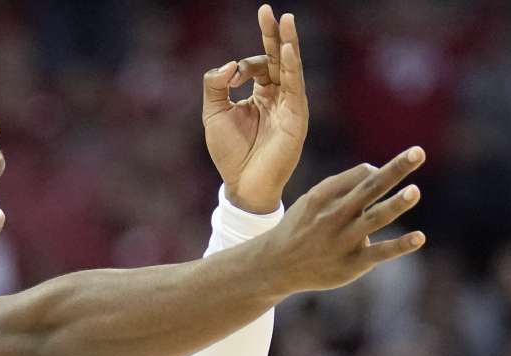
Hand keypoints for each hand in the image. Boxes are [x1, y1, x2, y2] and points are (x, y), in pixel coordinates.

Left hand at [202, 5, 307, 213]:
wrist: (242, 184)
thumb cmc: (230, 153)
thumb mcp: (213, 113)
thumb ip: (215, 85)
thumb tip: (229, 63)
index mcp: (260, 95)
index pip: (259, 65)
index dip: (244, 64)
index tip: (231, 77)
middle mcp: (278, 97)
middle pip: (278, 58)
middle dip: (273, 34)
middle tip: (268, 11)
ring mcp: (290, 106)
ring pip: (290, 67)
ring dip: (287, 42)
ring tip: (286, 19)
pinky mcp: (296, 117)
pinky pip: (296, 86)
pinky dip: (292, 66)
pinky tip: (288, 49)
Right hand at [257, 147, 427, 293]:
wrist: (276, 265)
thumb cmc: (301, 227)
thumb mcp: (312, 200)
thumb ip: (343, 186)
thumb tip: (379, 171)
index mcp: (324, 195)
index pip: (361, 175)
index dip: (378, 173)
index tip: (380, 180)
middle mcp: (335, 215)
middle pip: (370, 188)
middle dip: (395, 170)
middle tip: (418, 153)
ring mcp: (344, 240)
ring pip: (375, 219)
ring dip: (396, 204)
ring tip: (415, 191)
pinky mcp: (352, 264)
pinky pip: (379, 253)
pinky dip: (400, 245)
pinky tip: (419, 237)